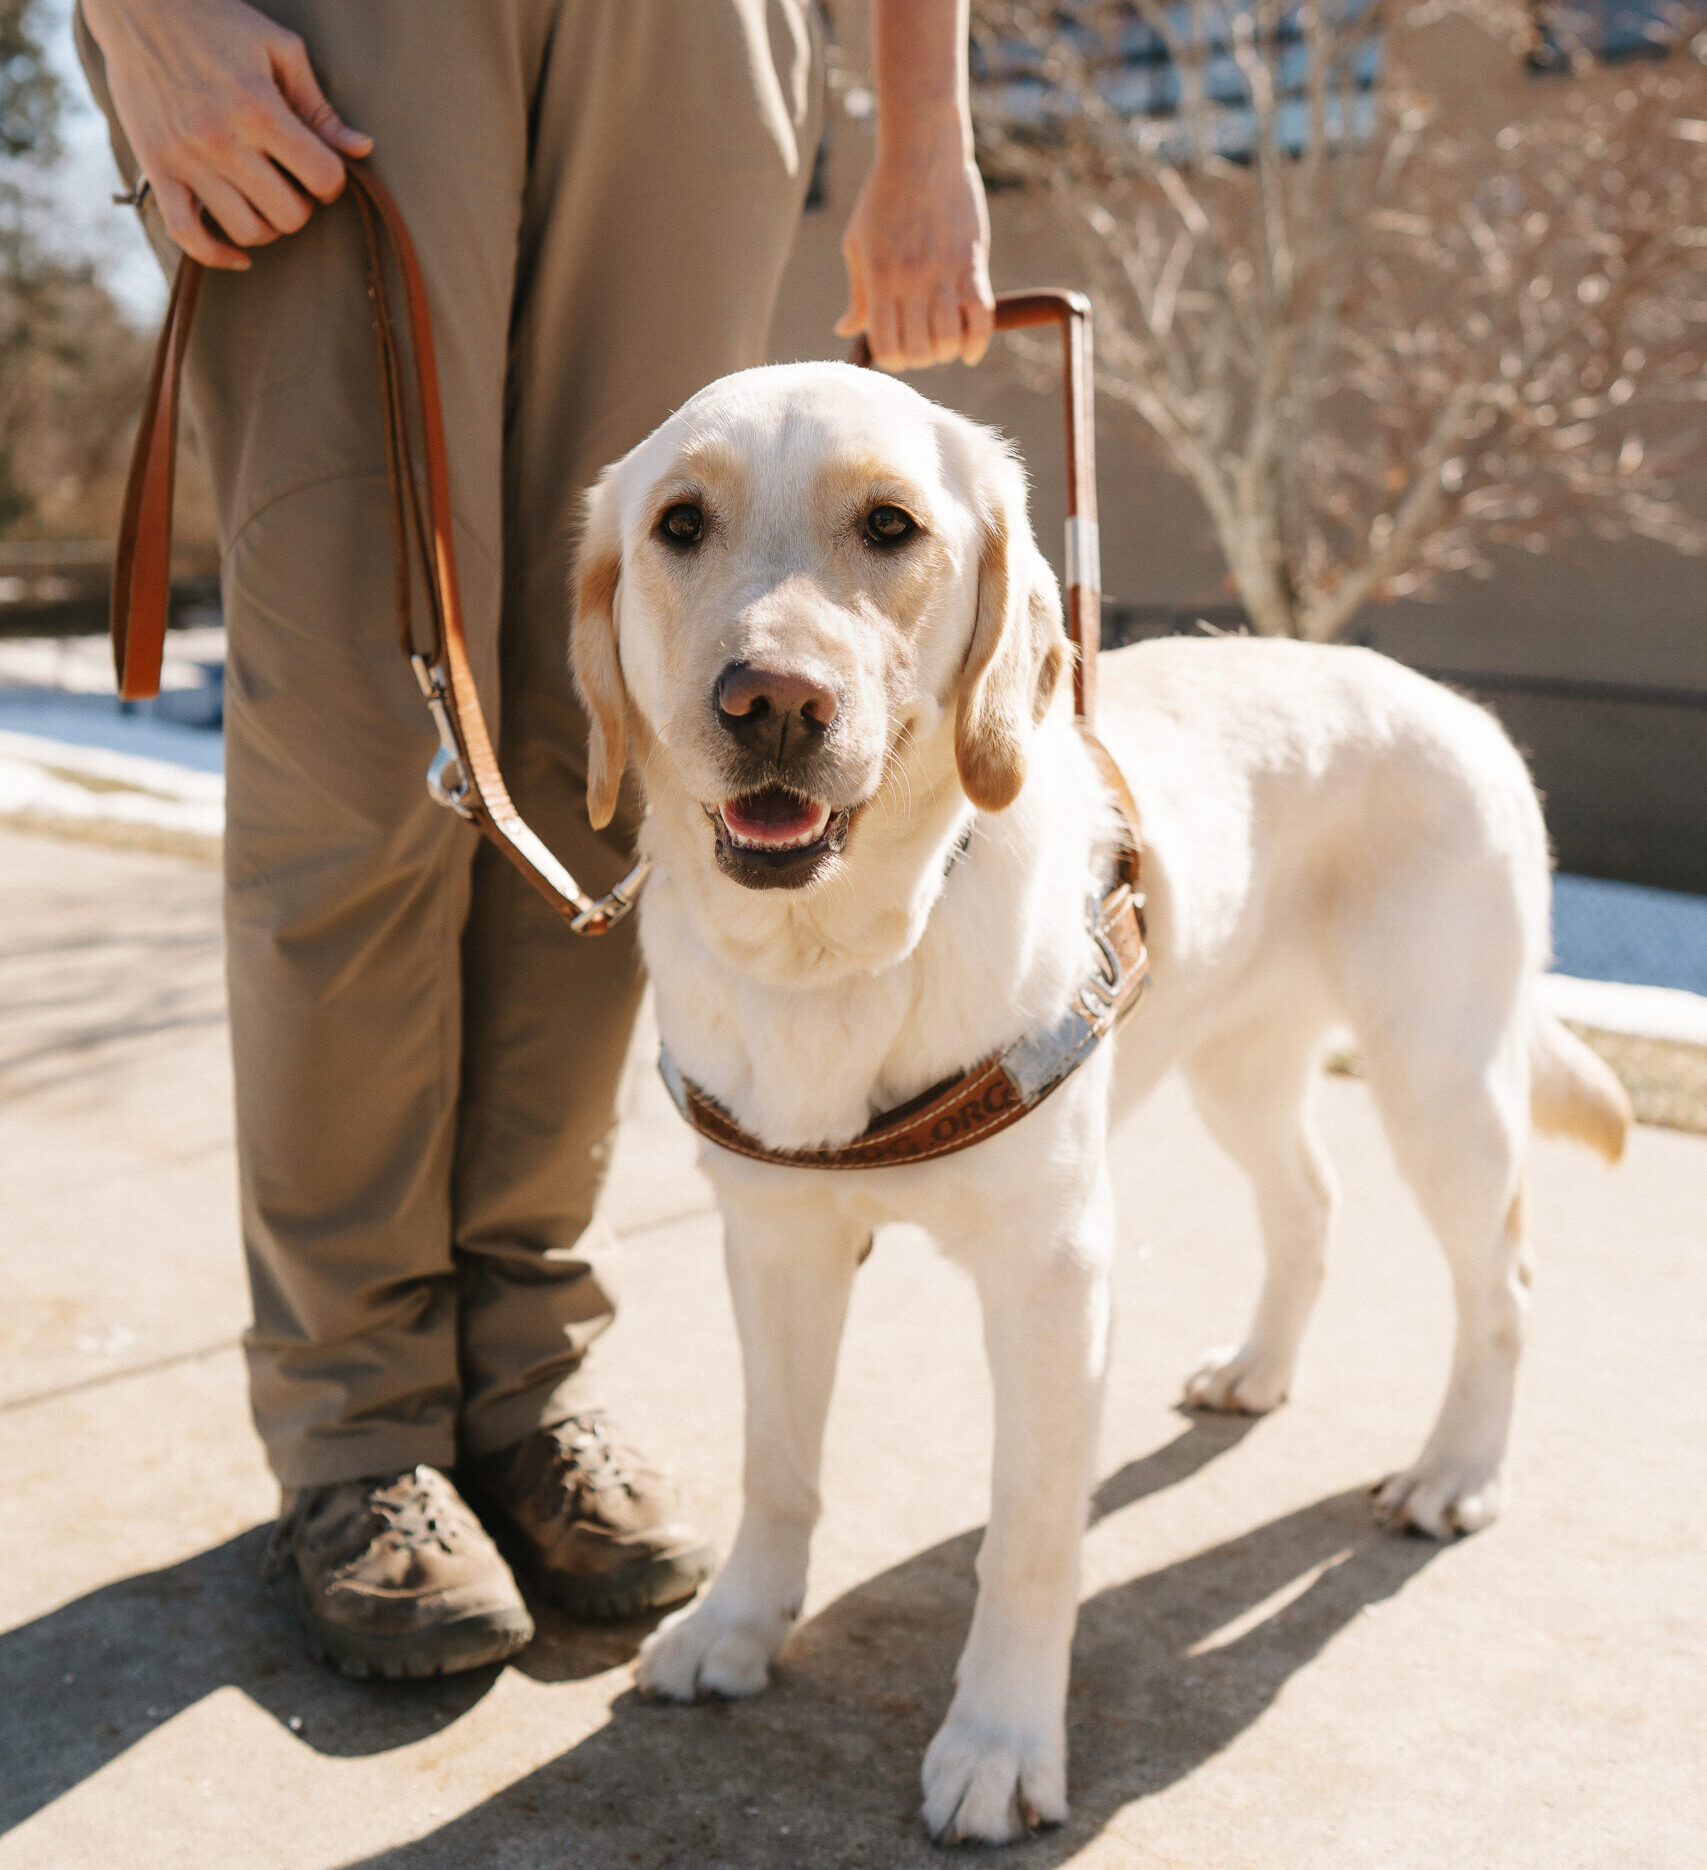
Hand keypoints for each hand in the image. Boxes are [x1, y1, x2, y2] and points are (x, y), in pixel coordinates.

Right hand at [82, 0, 370, 269]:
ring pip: (247, 232)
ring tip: (262, 198)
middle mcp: (222, 140)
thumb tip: (362, 150)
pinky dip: (216, 255)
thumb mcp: (278, 49)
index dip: (332, 180)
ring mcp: (186, 158)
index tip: (319, 168)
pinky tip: (237, 253)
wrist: (135, 4)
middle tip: (290, 182)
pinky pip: (187, 235)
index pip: (323, 178)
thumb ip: (319, 107)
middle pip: (289, 216)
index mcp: (260, 109)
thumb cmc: (216, 22)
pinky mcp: (156, 168)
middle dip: (301, 205)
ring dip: (265, 226)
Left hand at [836, 110, 994, 371]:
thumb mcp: (858, 244)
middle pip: (919, 351)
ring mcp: (944, 272)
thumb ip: (857, 294)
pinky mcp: (972, 262)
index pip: (886, 347)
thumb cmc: (882, 198)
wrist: (921, 151)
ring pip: (949, 340)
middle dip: (920, 359)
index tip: (896, 351)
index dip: (891, 361)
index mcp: (880, 279)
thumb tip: (844, 331)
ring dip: (946, 352)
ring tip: (943, 341)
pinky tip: (970, 349)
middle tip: (921, 345)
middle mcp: (912, 281)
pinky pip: (981, 316)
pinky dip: (978, 341)